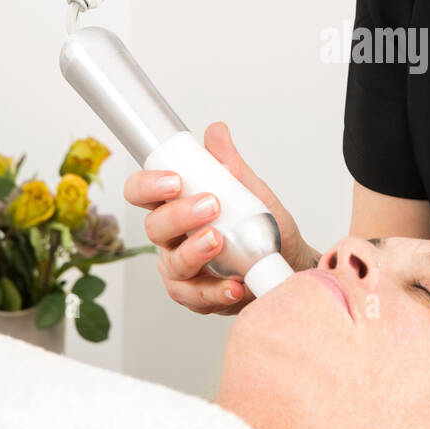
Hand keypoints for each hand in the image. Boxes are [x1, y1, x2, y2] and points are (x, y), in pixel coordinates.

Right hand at [123, 121, 314, 314]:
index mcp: (175, 205)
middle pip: (154, 228)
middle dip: (179, 215)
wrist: (288, 262)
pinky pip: (197, 297)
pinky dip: (216, 291)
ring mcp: (181, 269)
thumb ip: (230, 165)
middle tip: (210, 205)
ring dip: (195, 251)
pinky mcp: (197, 296)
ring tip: (219, 241)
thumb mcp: (250, 191)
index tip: (175, 181)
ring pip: (173, 264)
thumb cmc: (261, 226)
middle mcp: (171, 238)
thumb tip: (216, 131)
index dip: (148, 186)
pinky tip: (235, 284)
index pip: (141, 193)